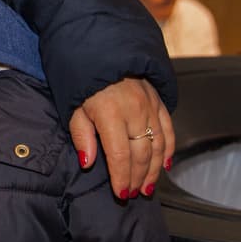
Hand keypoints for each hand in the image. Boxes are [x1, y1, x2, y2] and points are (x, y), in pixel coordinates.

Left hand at [69, 77, 174, 199]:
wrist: (100, 47)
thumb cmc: (80, 79)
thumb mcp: (72, 106)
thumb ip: (82, 136)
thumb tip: (88, 163)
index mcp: (110, 113)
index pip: (120, 155)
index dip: (122, 177)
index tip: (121, 194)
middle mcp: (135, 111)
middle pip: (141, 154)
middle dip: (137, 178)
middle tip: (133, 194)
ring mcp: (150, 105)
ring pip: (158, 145)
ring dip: (154, 169)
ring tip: (147, 187)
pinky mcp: (158, 99)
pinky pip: (168, 129)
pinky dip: (168, 149)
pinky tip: (165, 165)